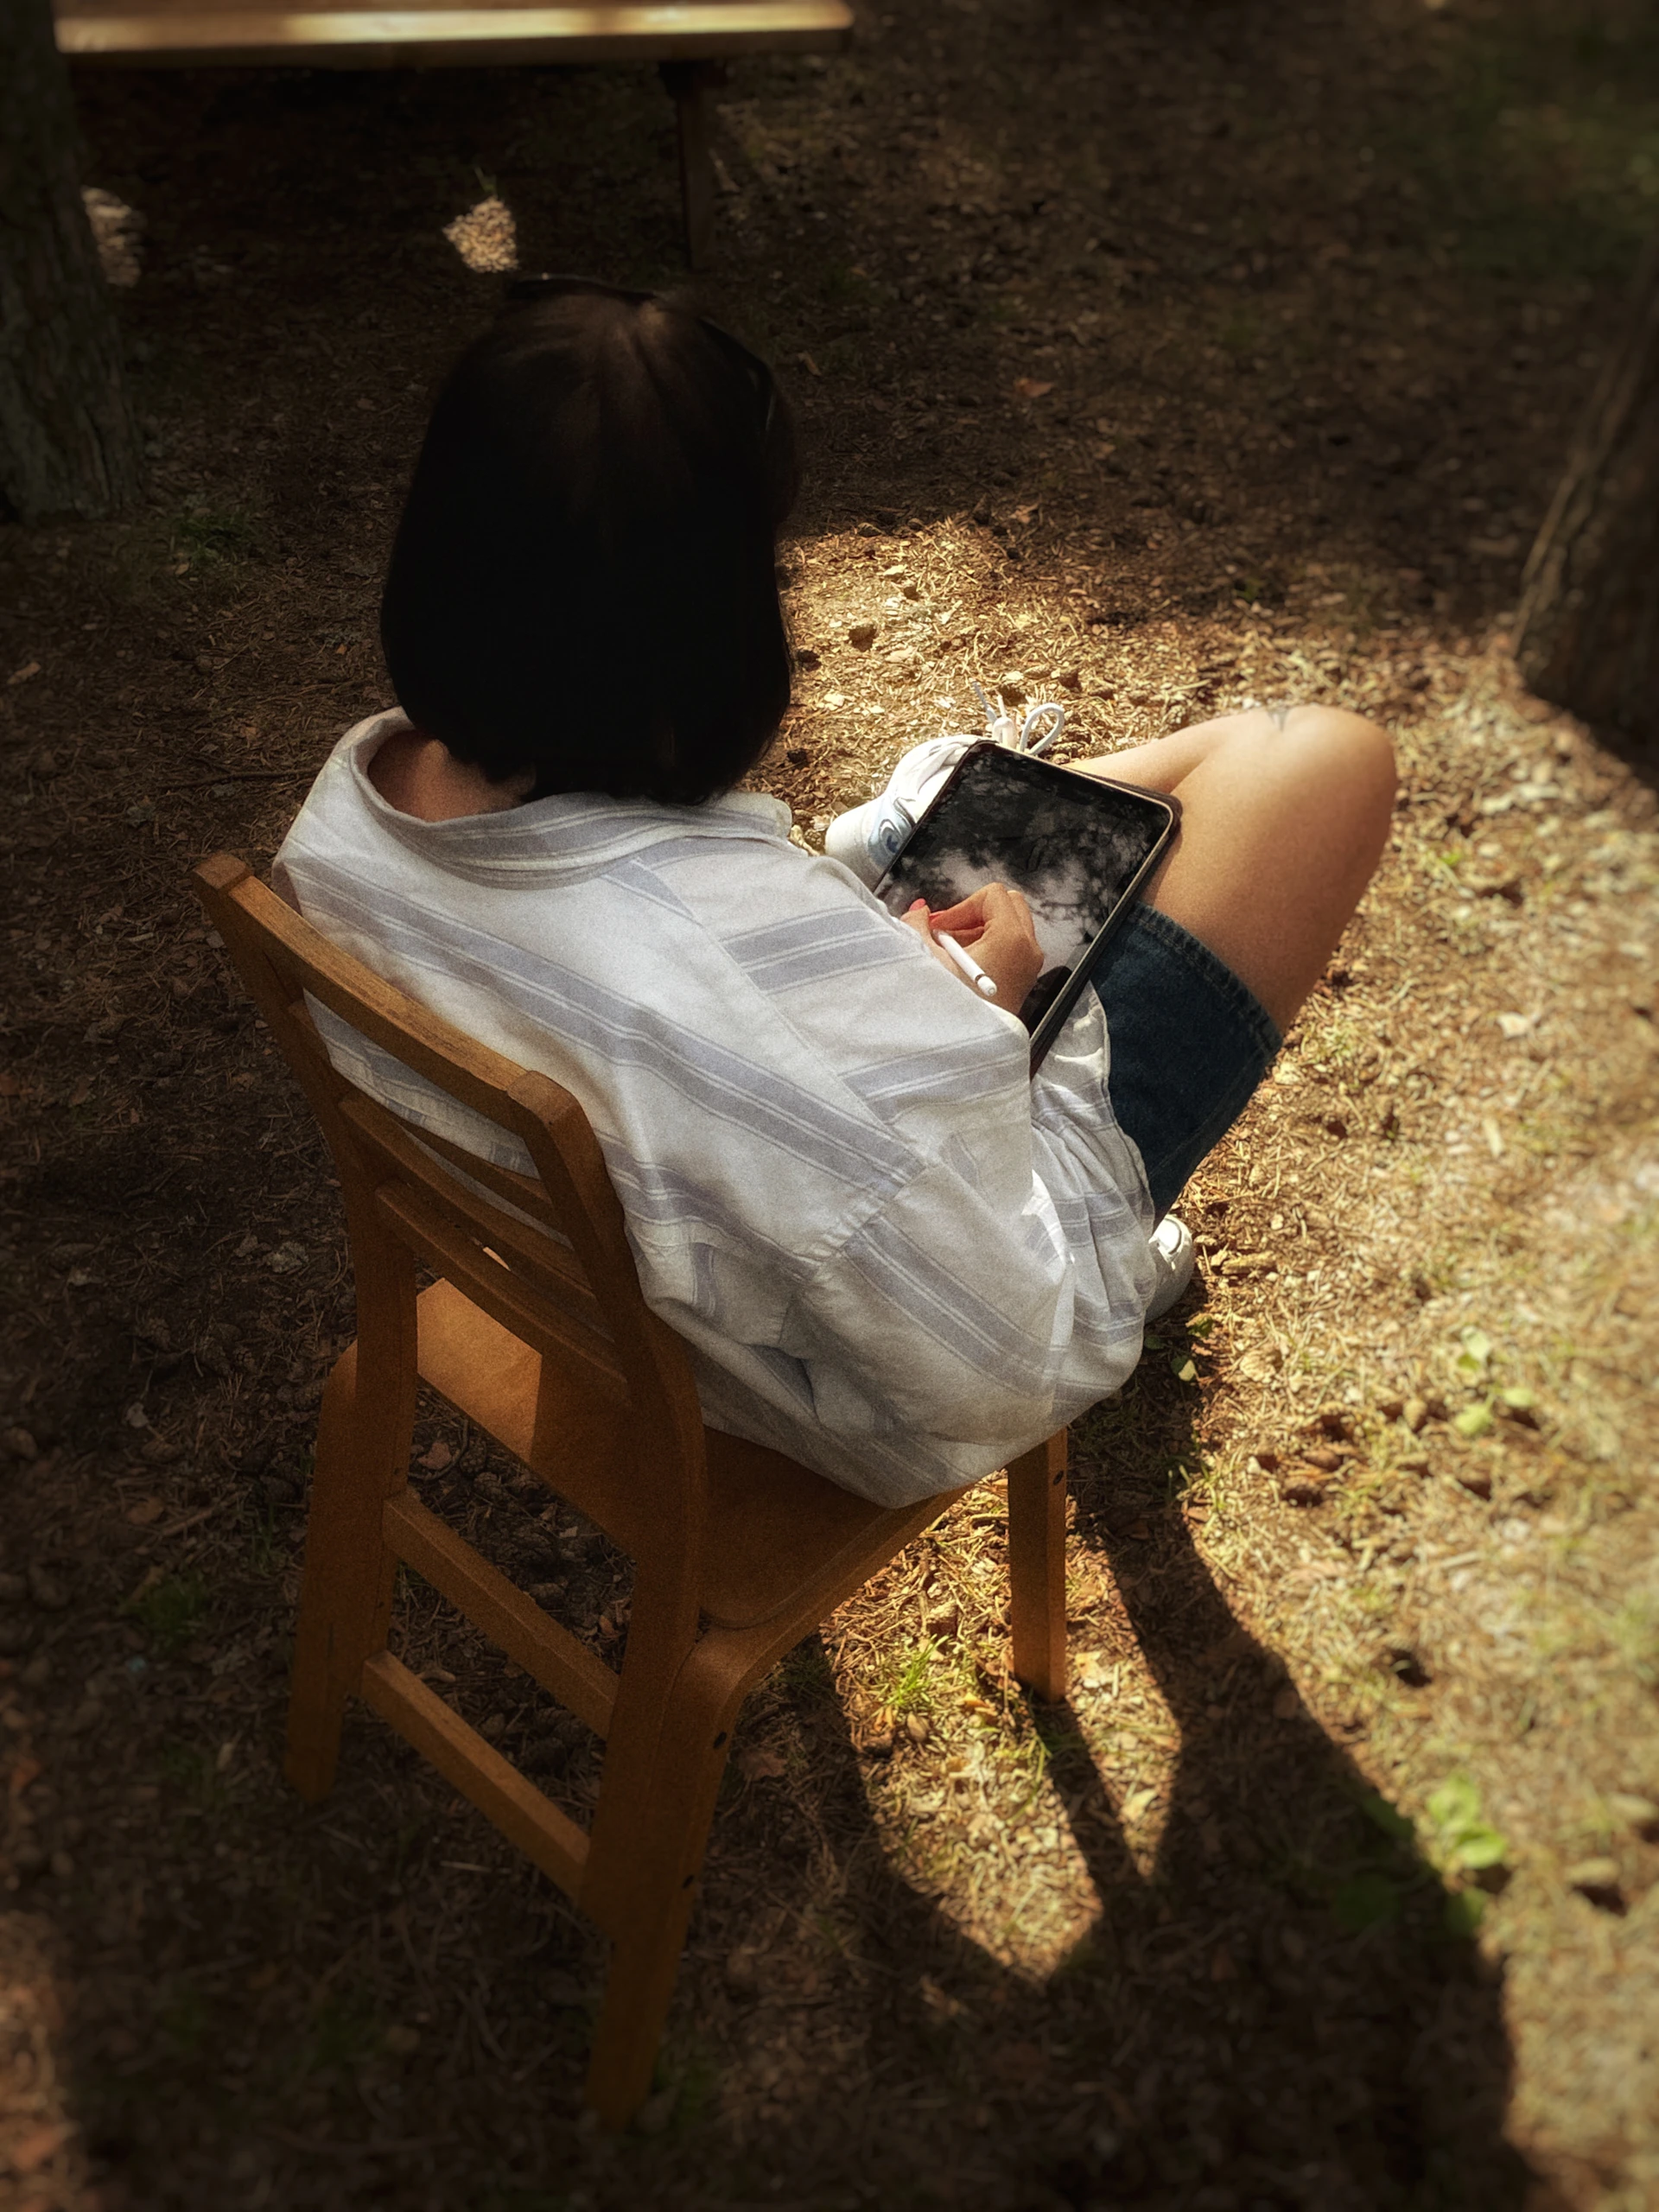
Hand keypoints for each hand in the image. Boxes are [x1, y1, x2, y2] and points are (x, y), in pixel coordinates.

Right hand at [902, 884, 1044, 1006]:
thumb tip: (919, 910)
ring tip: (948, 953)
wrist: (966, 1054)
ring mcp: (1028, 967)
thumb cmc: (950, 1009)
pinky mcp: (1022, 982)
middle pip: (1008, 906)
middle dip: (973, 914)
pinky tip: (960, 968)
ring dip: (978, 931)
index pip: (992, 896)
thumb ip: (917, 925)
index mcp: (1012, 939)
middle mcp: (1028, 950)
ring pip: (1009, 927)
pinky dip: (986, 948)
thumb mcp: (925, 959)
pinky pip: (1009, 949)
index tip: (939, 927)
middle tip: (946, 932)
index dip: (961, 906)